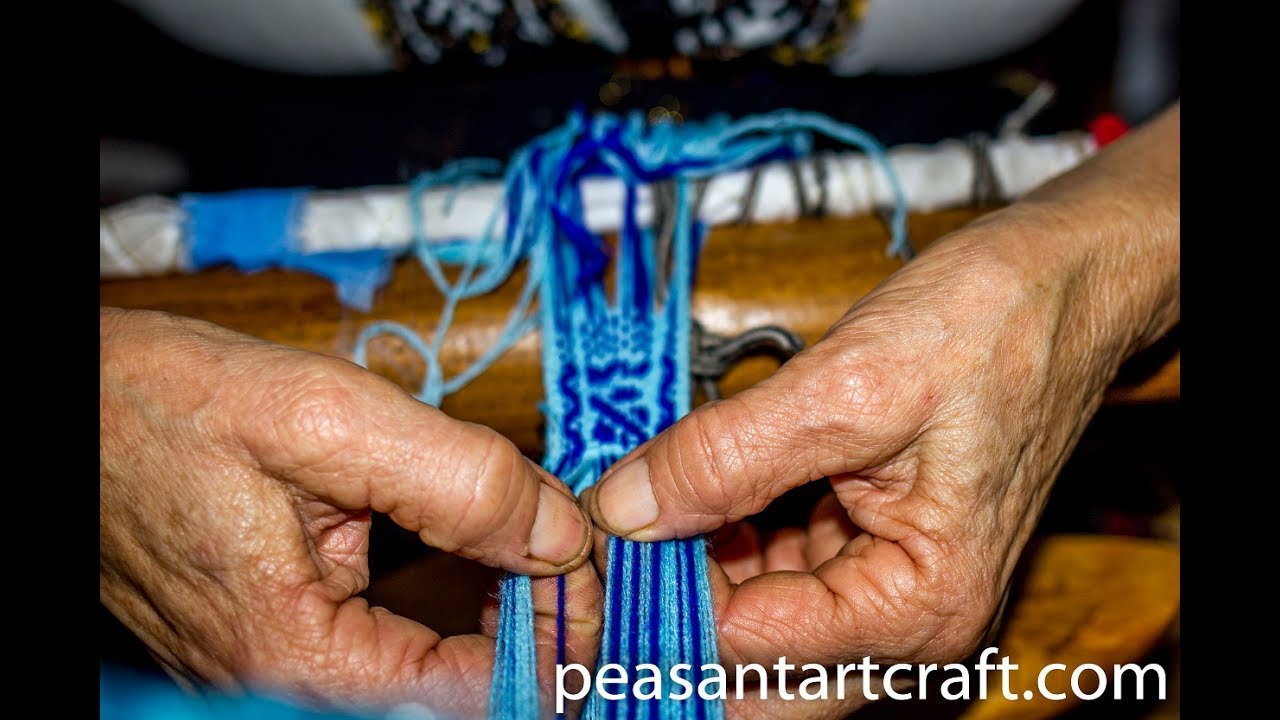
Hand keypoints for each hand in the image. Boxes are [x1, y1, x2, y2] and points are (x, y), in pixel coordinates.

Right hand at [100, 308, 599, 716]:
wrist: (66, 400)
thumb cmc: (156, 406)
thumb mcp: (326, 419)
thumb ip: (457, 479)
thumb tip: (561, 531)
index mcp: (298, 657)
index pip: (474, 692)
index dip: (554, 636)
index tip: (591, 567)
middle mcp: (286, 679)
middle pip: (455, 685)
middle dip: (529, 617)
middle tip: (571, 542)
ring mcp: (279, 660)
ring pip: (428, 661)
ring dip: (494, 604)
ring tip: (535, 538)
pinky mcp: (277, 629)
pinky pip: (388, 637)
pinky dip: (447, 594)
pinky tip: (477, 549)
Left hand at [584, 105, 1178, 716]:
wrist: (1058, 281)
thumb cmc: (994, 327)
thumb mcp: (849, 387)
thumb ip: (726, 458)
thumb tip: (621, 508)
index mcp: (919, 606)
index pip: (751, 651)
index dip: (661, 603)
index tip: (595, 548)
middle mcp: (904, 618)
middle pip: (752, 666)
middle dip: (673, 610)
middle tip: (603, 550)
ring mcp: (882, 586)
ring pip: (751, 620)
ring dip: (688, 572)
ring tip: (634, 507)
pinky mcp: (862, 547)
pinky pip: (771, 571)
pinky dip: (720, 540)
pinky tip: (683, 492)